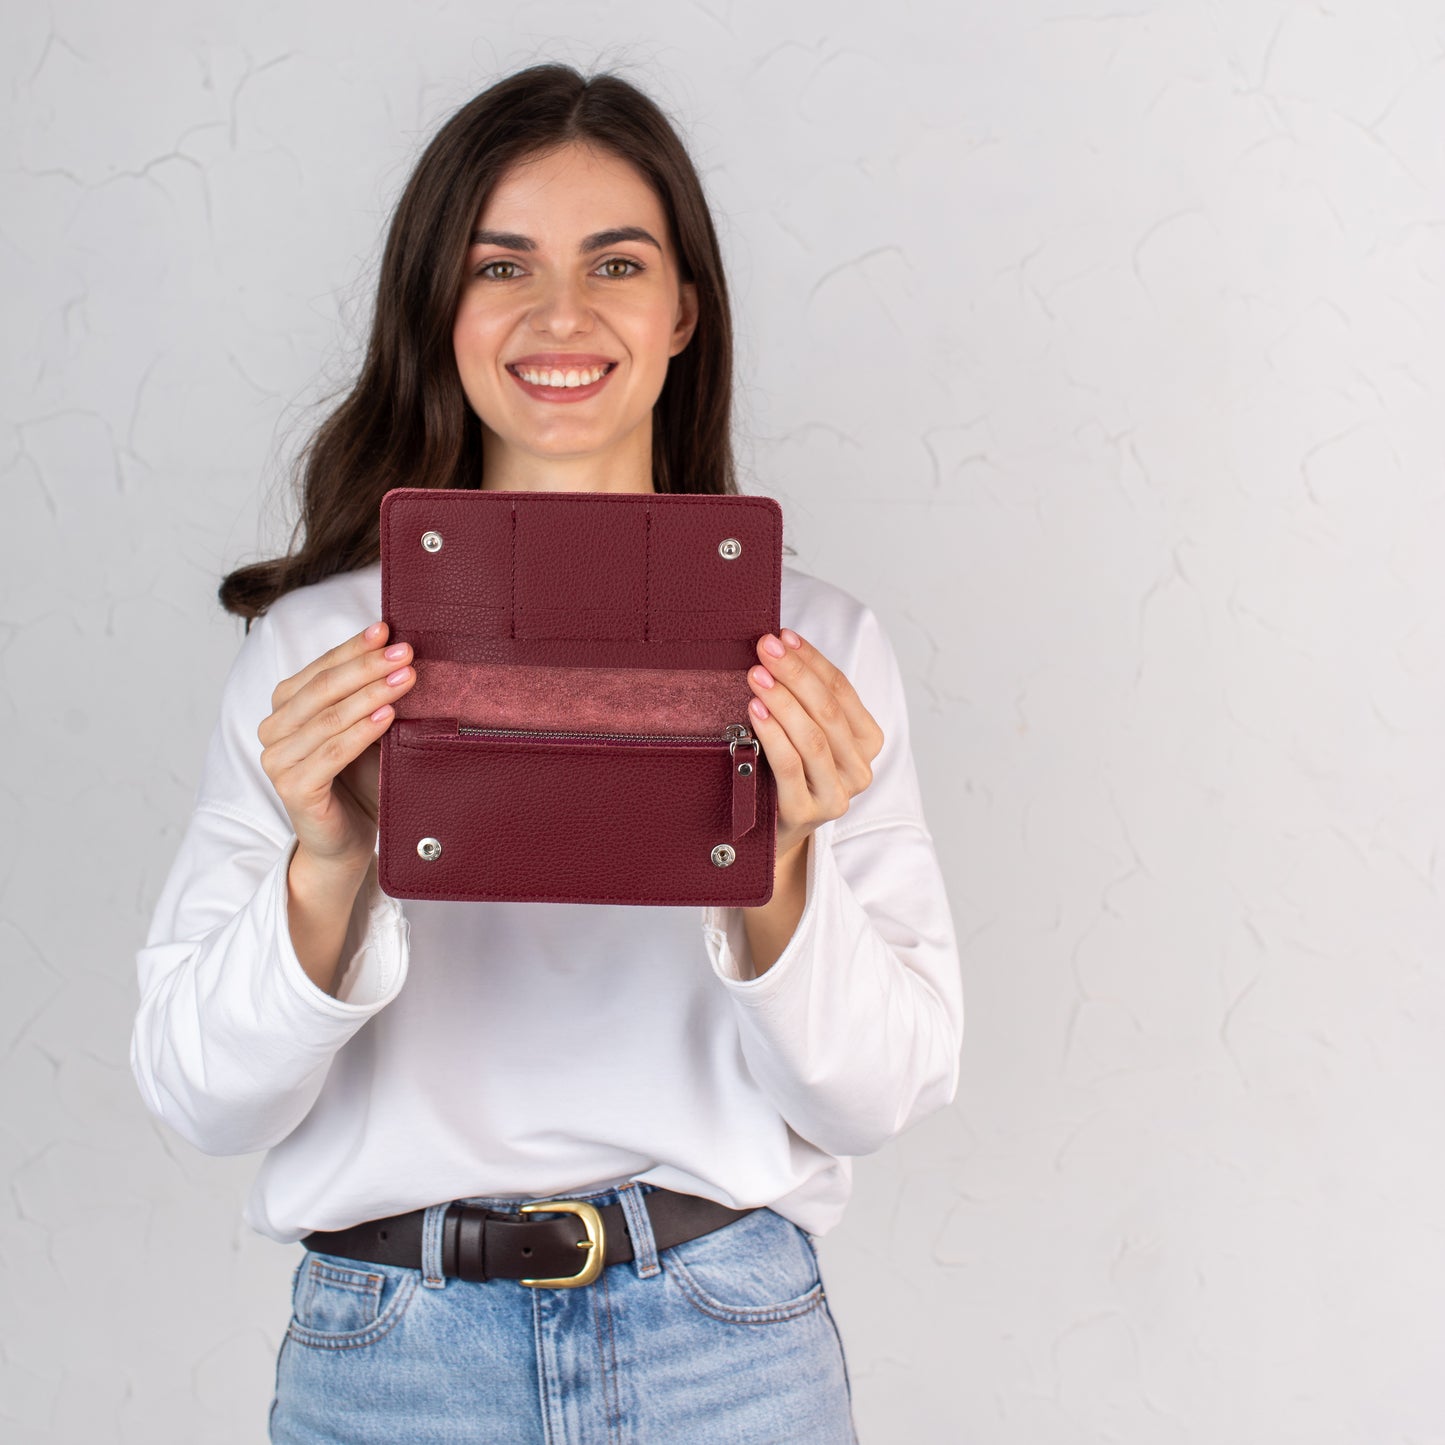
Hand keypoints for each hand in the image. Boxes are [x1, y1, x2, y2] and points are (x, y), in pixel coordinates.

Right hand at [257, 620, 417, 874]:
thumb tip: (401, 650)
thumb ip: (369, 695)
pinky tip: (388, 716)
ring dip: (370, 695)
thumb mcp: (366, 729)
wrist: (345, 842)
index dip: (354, 648)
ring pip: (328, 719)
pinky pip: (331, 754)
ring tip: (405, 679)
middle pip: (323, 689)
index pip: (321, 668)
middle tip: (404, 652)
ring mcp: (278, 761)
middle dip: (367, 667)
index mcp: (286, 707)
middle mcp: (273, 730)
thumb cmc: (359, 780)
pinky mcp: (293, 790)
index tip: (387, 629)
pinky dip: (361, 733)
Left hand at [745, 628, 884, 860]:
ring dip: (783, 700)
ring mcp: (837, 794)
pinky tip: (755, 710)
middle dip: (795, 674)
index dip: (812, 659)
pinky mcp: (807, 813)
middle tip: (765, 648)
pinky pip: (790, 766)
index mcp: (867, 740)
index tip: (783, 636)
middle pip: (828, 710)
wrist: (771, 830)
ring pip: (813, 737)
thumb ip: (803, 696)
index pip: (841, 689)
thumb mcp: (803, 730)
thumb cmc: (786, 769)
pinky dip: (772, 734)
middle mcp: (860, 769)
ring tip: (756, 675)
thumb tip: (778, 645)